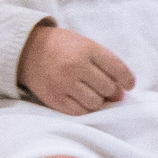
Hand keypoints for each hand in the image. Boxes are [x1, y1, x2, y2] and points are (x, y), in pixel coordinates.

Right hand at [18, 23, 133, 114]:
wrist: (28, 50)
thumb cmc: (63, 47)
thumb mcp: (86, 45)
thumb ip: (105, 64)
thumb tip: (121, 93)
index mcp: (87, 49)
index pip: (118, 69)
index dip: (128, 80)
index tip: (129, 85)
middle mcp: (75, 66)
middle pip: (108, 88)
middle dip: (112, 91)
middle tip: (107, 89)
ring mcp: (63, 83)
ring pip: (95, 102)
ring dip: (98, 100)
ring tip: (92, 93)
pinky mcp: (53, 98)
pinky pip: (79, 112)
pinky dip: (85, 108)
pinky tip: (82, 100)